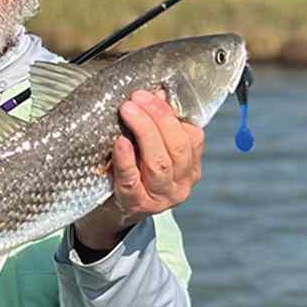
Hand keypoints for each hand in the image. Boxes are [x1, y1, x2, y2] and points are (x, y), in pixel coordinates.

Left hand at [73, 89, 204, 257]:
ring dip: (144, 131)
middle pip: (177, 147)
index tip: (151, 94)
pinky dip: (126, 160)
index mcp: (190, 167)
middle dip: (158, 117)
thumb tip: (157, 93)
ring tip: (128, 111)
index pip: (192, 137)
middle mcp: (181, 184)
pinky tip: (120, 142)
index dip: (171, 113)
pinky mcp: (137, 206)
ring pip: (159, 163)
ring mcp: (161, 198)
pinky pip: (132, 181)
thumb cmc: (134, 173)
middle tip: (137, 99)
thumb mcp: (151, 150)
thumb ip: (158, 127)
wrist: (113, 212)